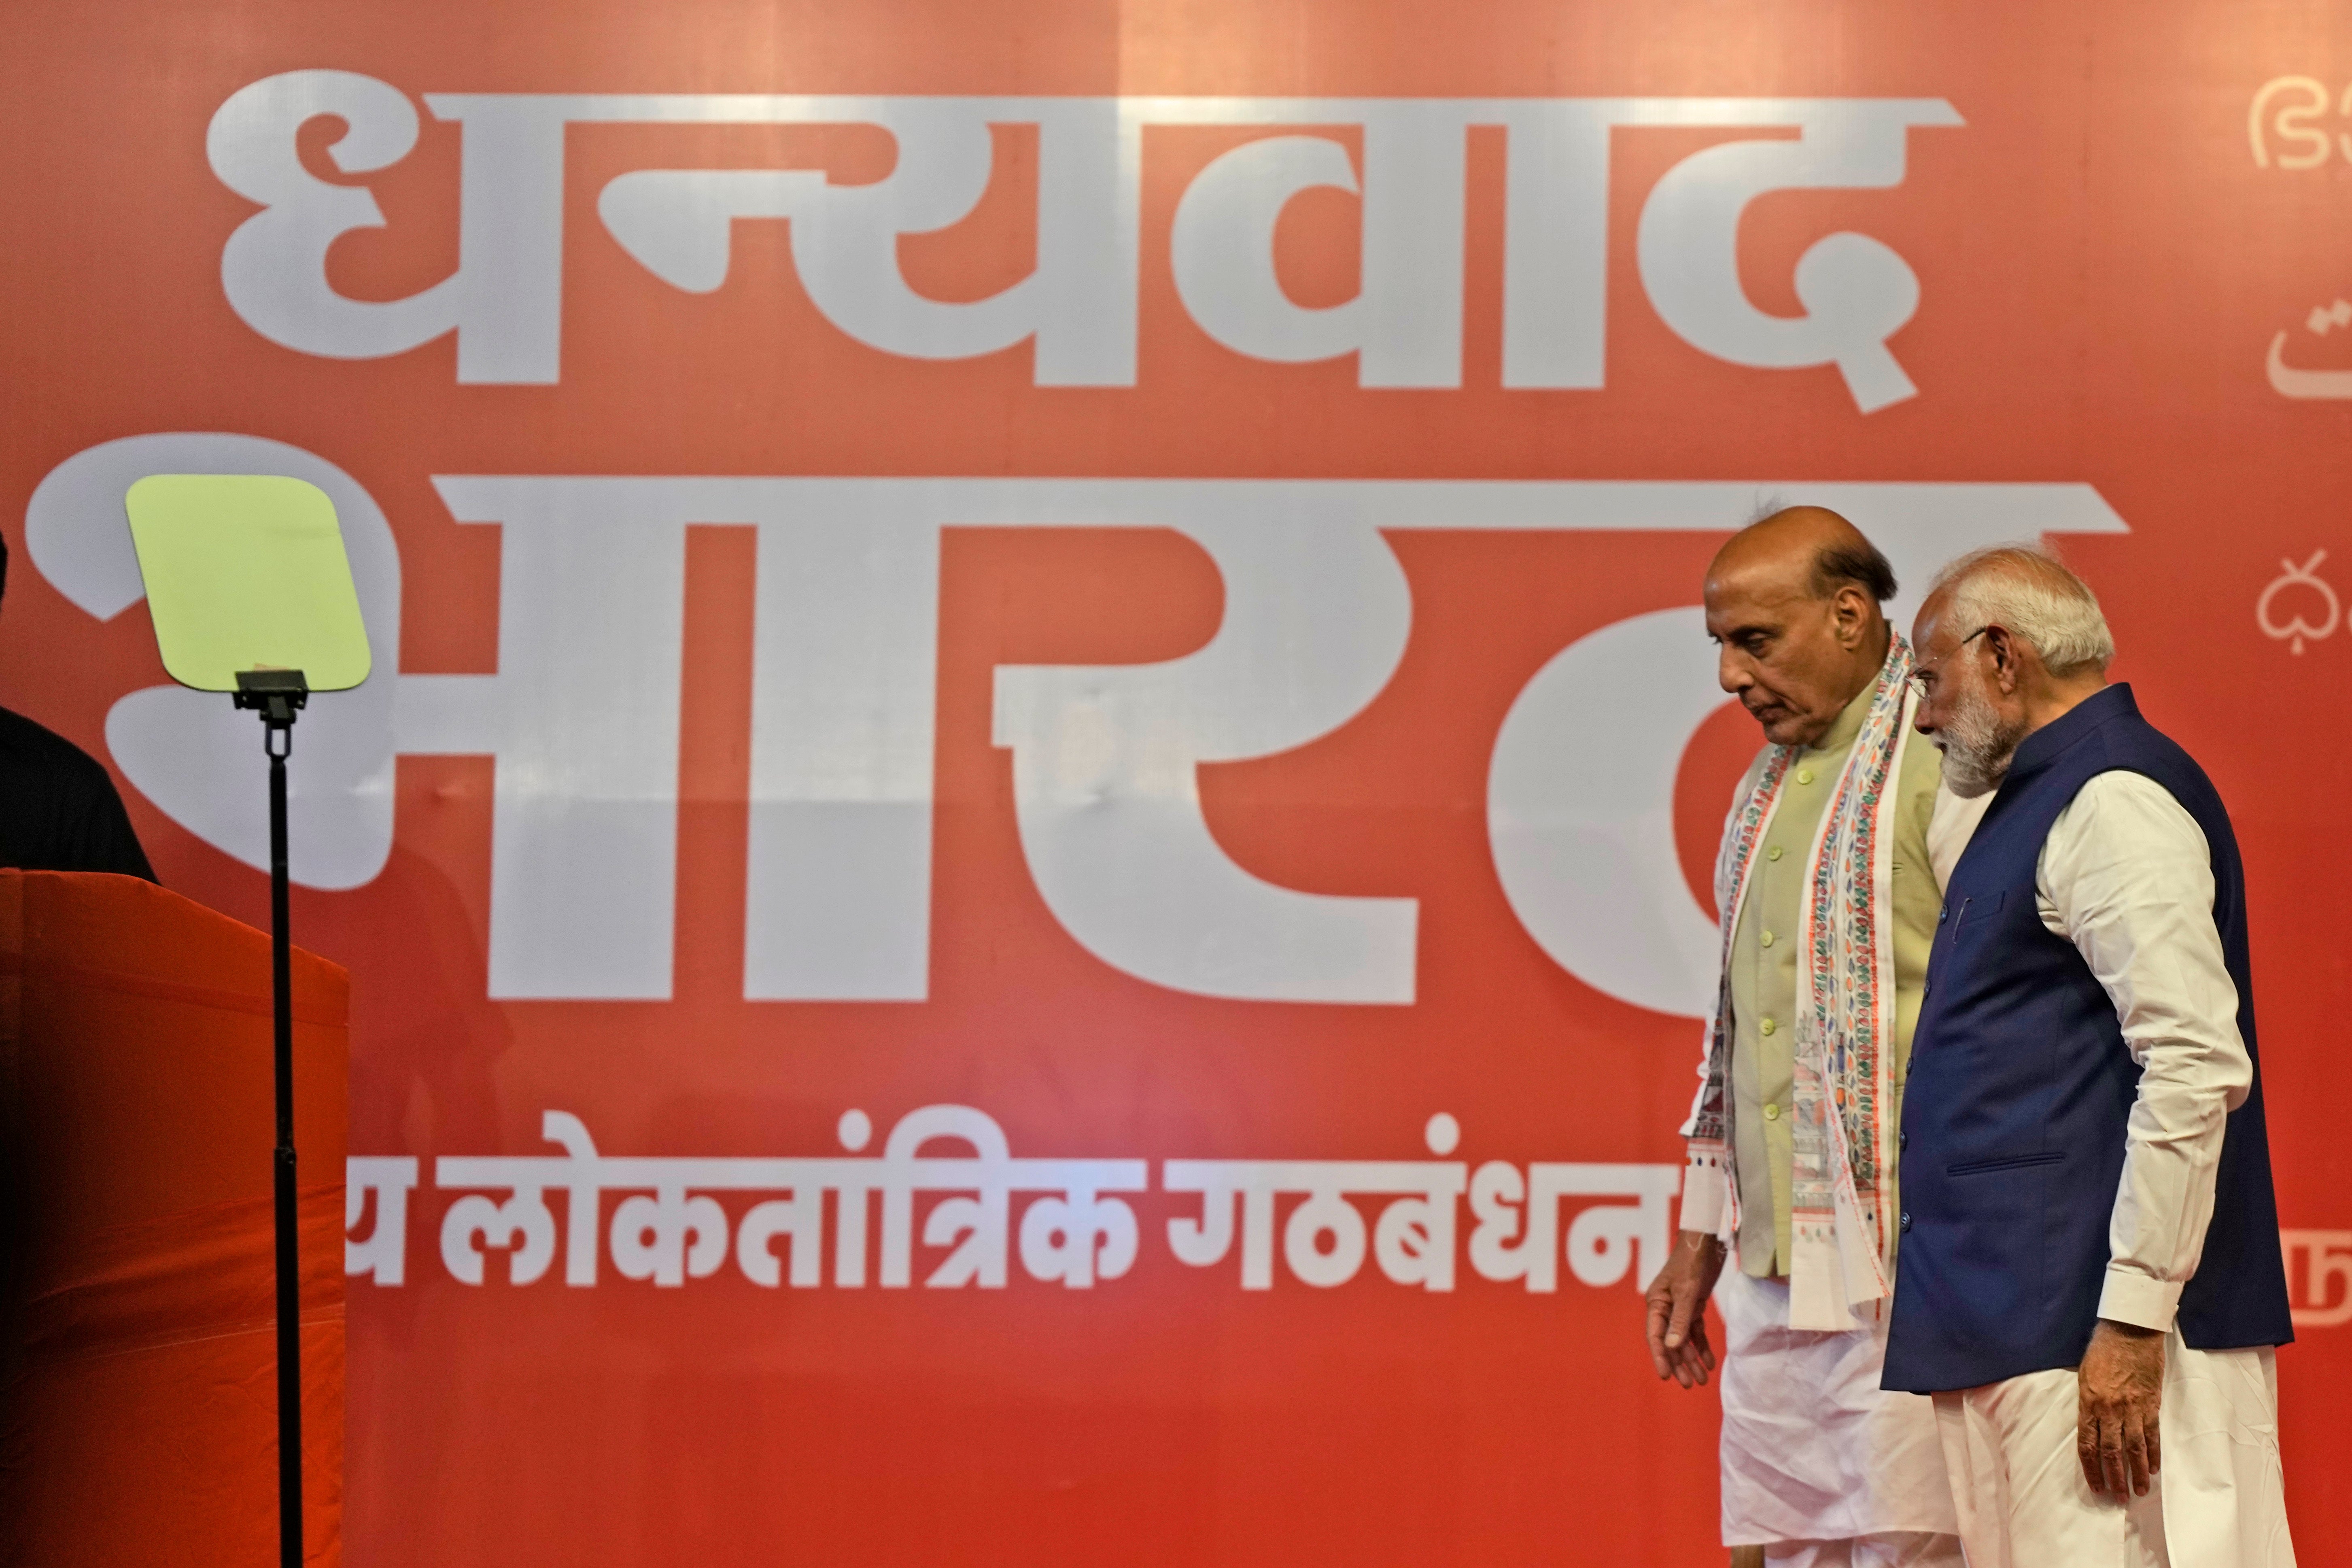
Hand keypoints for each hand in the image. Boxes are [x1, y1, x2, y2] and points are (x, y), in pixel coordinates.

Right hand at [1643, 1230, 1725, 1387]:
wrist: (1706, 1242)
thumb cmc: (1692, 1263)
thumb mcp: (1687, 1292)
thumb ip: (1681, 1320)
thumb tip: (1673, 1348)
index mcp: (1656, 1303)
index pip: (1656, 1336)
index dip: (1660, 1357)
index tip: (1666, 1377)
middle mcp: (1665, 1308)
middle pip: (1670, 1342)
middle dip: (1679, 1364)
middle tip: (1689, 1385)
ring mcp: (1679, 1307)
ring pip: (1683, 1339)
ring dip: (1692, 1359)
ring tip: (1702, 1379)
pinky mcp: (1693, 1305)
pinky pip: (1695, 1330)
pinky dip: (1702, 1346)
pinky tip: (1709, 1361)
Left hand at [2077, 1318, 2164, 1495]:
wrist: (2129, 1330)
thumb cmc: (2103, 1349)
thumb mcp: (2084, 1375)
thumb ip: (2088, 1403)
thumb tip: (2091, 1426)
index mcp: (2088, 1402)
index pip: (2088, 1444)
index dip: (2092, 1468)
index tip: (2096, 1486)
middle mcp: (2109, 1409)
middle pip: (2111, 1452)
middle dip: (2114, 1478)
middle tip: (2118, 1498)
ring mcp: (2131, 1407)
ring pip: (2133, 1448)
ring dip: (2137, 1472)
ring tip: (2140, 1492)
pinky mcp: (2151, 1403)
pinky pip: (2152, 1434)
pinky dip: (2153, 1453)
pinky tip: (2154, 1468)